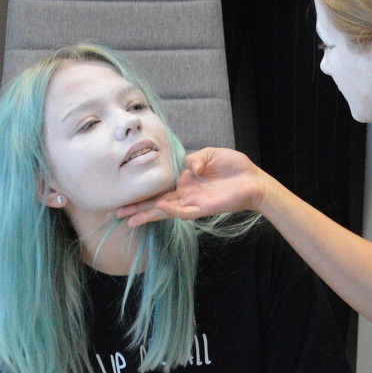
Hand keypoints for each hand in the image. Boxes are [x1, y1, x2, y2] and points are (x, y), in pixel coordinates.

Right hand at [117, 147, 271, 226]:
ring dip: (148, 214)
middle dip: (137, 209)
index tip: (126, 195)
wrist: (254, 180)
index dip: (143, 192)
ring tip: (129, 218)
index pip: (159, 188)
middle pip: (156, 203)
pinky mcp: (203, 208)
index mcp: (185, 181)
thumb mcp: (211, 154)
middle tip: (117, 214)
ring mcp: (193, 202)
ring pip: (165, 211)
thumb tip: (186, 167)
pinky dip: (171, 210)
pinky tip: (158, 207)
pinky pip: (184, 211)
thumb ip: (194, 159)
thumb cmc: (234, 167)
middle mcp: (186, 194)